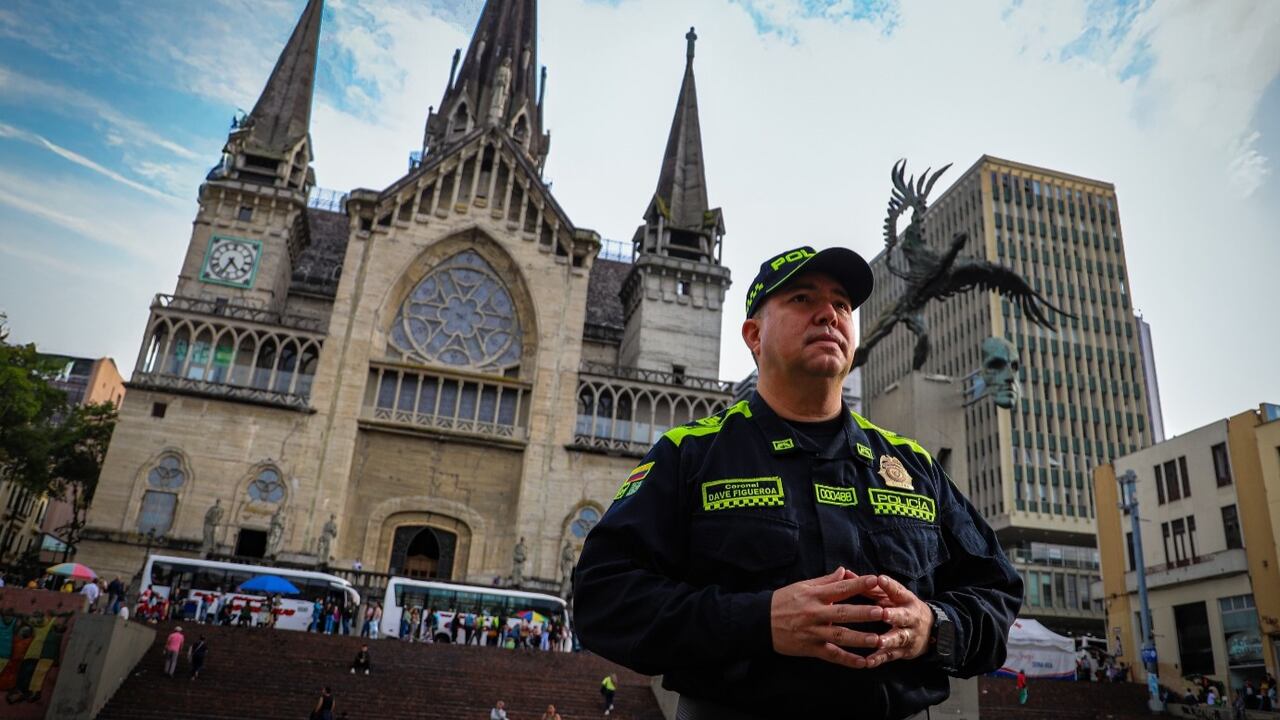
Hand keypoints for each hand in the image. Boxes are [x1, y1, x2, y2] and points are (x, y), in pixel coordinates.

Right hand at [769, 567, 891, 669]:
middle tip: (882, 612)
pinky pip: (832, 655)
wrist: (760, 622)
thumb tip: (844, 571)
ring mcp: (813, 632)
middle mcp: (815, 613)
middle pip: (842, 613)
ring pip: (839, 636)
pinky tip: (863, 663)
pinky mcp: (810, 648)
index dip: (857, 584)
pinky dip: (847, 660)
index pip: (839, 588)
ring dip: (860, 639)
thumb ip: (825, 581)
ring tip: (878, 640)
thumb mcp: (802, 586)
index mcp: (814, 595)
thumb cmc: (783, 601)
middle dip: (863, 613)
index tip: (875, 580)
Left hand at [856, 573, 932, 666]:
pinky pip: (890, 656)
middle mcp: (910, 617)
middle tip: (883, 613)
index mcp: (906, 600)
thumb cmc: (902, 608)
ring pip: (899, 637)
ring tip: (878, 641)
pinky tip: (868, 662)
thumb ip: (869, 586)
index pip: (898, 591)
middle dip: (894, 615)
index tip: (880, 579)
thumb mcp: (891, 596)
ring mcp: (908, 635)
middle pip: (903, 616)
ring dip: (889, 640)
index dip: (890, 586)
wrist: (932, 631)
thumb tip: (844, 573)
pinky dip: (879, 659)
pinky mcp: (903, 651)